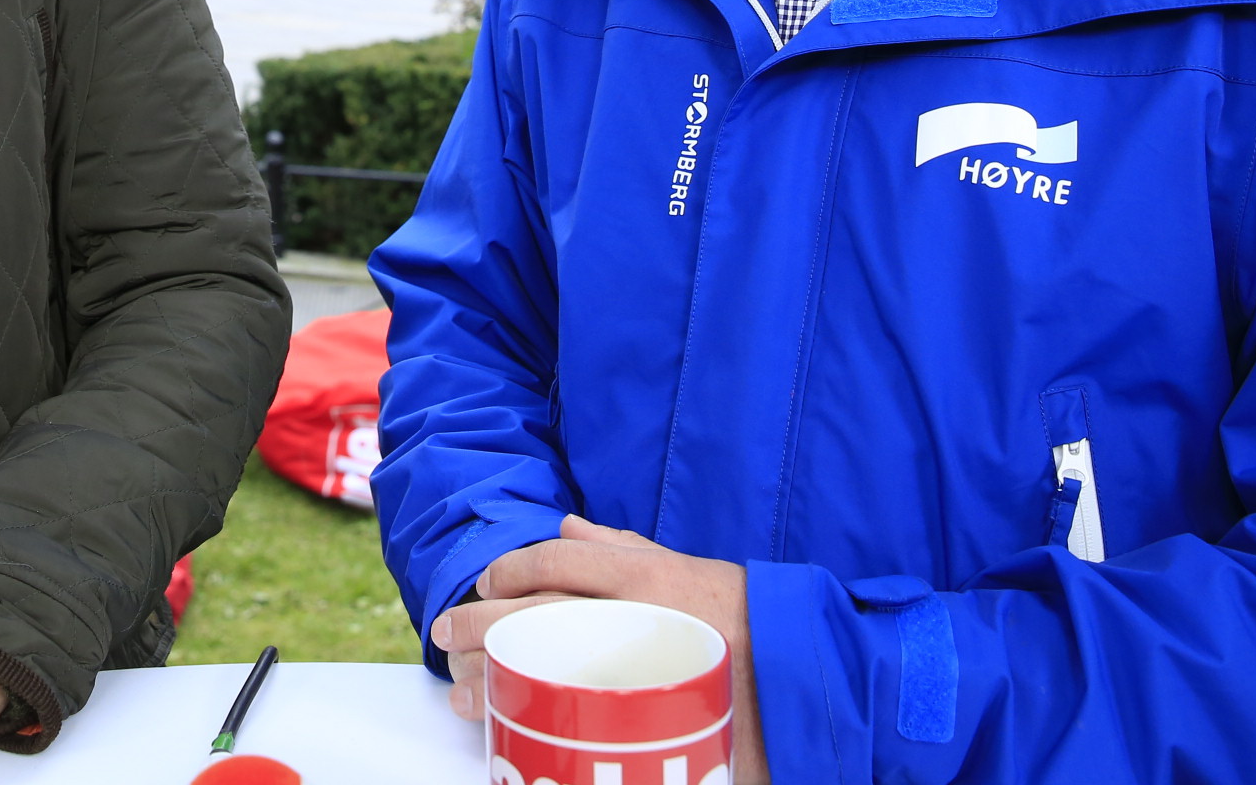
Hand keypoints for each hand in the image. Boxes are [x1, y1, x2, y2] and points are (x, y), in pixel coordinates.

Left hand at [433, 515, 768, 781]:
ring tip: (460, 686)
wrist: (810, 682)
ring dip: (493, 677)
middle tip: (446, 632)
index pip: (558, 564)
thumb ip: (627, 550)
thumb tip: (567, 530)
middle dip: (482, 625)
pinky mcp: (646, 725)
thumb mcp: (693, 570)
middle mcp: (636, 623)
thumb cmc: (752, 620)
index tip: (484, 584)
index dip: (511, 570)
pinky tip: (507, 725)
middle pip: (536, 618)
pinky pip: (575, 724)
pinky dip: (535, 722)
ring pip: (543, 672)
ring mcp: (638, 677)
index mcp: (649, 580)